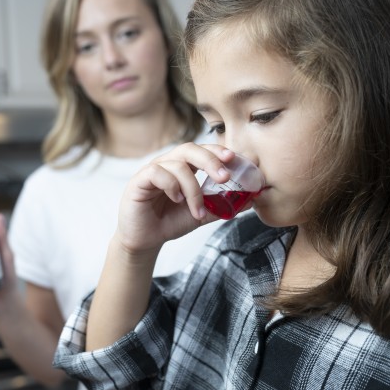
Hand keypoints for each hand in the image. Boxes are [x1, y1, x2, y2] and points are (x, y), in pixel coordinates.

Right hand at [115, 143, 232, 255]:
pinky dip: (171, 186)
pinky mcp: (139, 180)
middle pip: (190, 149)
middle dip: (210, 160)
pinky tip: (176, 200)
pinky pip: (157, 173)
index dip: (218, 151)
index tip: (234, 159)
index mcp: (184, 167)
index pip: (202, 150)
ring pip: (177, 165)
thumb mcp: (202, 214)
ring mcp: (153, 170)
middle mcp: (168, 164)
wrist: (146, 240)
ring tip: (197, 210)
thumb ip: (223, 205)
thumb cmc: (170, 222)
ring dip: (193, 189)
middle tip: (224, 177)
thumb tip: (251, 199)